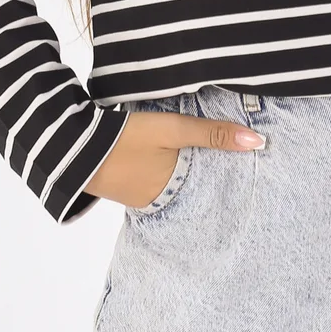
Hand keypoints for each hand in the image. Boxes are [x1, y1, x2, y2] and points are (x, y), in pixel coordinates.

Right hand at [83, 109, 265, 208]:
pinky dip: (164, 166)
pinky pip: (153, 176)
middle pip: (190, 183)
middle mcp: (155, 201)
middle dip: (205, 171)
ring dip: (182, 167)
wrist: (72, 145)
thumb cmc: (126, 138)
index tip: (244, 163)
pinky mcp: (123, 183)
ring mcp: (137, 194)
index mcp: (170, 193)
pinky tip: (168, 153)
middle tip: (227, 156)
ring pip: (172, 179)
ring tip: (201, 152)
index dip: (224, 171)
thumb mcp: (173, 130)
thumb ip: (212, 134)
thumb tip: (258, 143)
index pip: (208, 185)